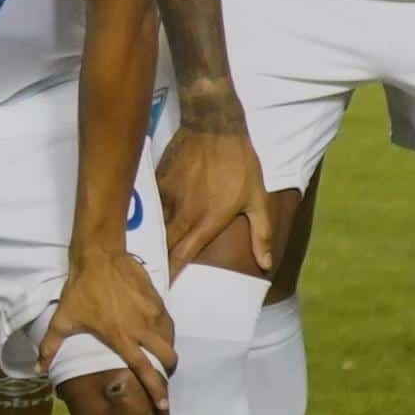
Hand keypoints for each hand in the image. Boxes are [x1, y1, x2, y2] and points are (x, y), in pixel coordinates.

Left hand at [40, 240, 176, 412]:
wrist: (99, 256)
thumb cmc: (80, 290)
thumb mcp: (63, 319)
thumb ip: (50, 346)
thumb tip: (38, 368)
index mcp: (121, 337)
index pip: (144, 369)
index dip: (156, 389)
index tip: (162, 405)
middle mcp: (141, 327)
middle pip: (167, 356)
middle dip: (168, 369)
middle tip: (162, 373)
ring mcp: (152, 312)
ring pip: (170, 339)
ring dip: (167, 349)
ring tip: (159, 353)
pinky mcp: (157, 299)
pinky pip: (168, 321)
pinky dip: (165, 331)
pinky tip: (157, 332)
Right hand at [157, 122, 274, 272]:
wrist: (213, 124)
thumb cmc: (240, 163)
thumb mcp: (258, 198)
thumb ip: (261, 234)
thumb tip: (266, 264)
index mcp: (205, 221)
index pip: (181, 256)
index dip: (171, 274)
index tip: (164, 290)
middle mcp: (182, 213)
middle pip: (162, 245)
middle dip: (156, 263)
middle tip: (152, 279)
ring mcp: (167, 196)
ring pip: (154, 225)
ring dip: (152, 241)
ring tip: (147, 254)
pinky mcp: (158, 181)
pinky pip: (151, 205)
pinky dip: (150, 216)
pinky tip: (147, 222)